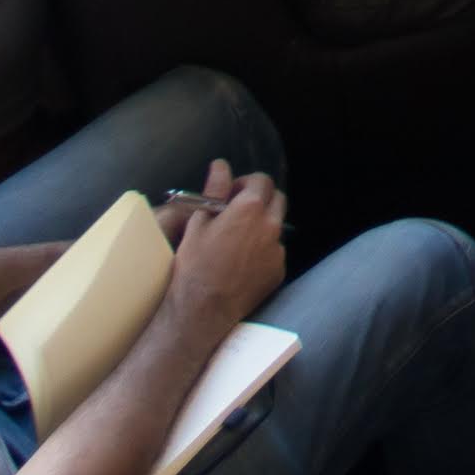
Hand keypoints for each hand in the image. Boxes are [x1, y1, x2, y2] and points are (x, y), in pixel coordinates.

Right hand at [157, 171, 289, 331]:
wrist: (203, 309)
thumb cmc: (195, 263)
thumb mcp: (198, 222)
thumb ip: (214, 190)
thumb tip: (220, 165)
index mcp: (250, 208)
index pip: (261, 180)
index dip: (246, 184)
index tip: (231, 195)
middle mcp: (271, 225)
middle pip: (276, 200)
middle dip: (260, 200)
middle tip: (237, 214)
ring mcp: (278, 249)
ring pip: (276, 227)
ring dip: (262, 226)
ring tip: (238, 241)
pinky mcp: (279, 271)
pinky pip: (275, 252)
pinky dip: (264, 251)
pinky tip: (243, 263)